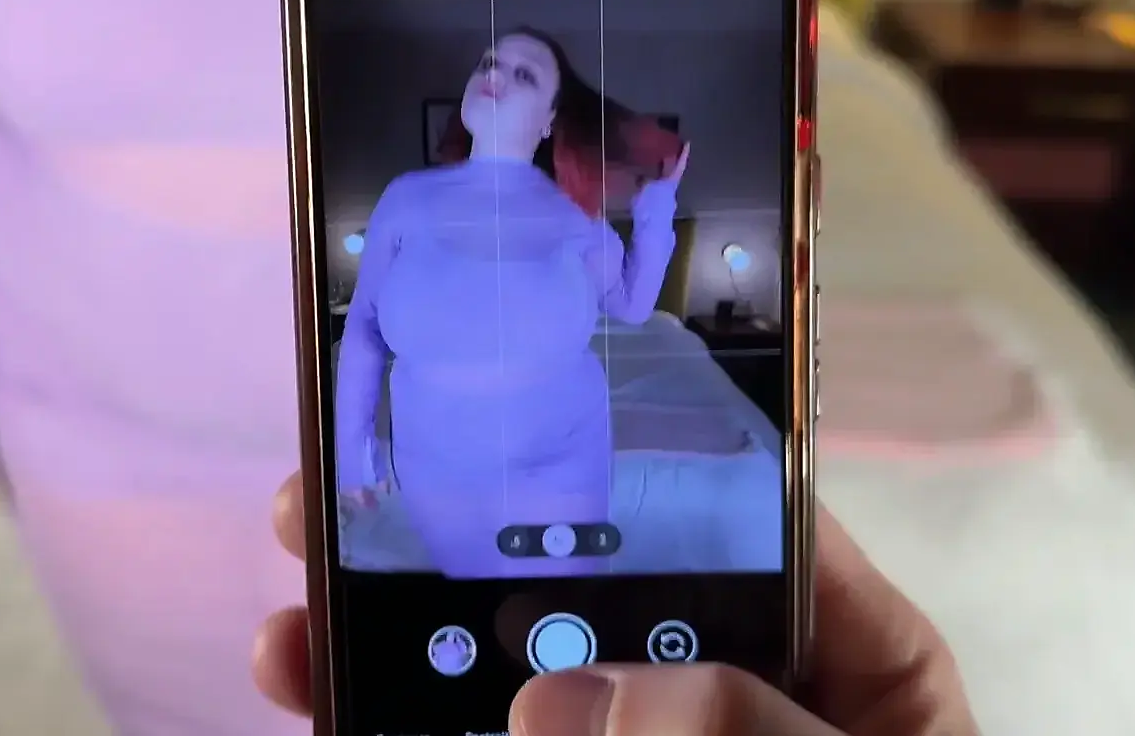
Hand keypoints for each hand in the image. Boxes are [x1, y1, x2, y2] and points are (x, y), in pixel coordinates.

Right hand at [252, 472, 979, 735]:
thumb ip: (754, 732)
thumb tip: (575, 699)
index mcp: (837, 654)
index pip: (725, 521)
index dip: (612, 461)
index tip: (502, 429)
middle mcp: (730, 696)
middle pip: (577, 600)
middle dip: (454, 557)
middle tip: (332, 517)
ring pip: (515, 695)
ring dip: (398, 664)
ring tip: (297, 642)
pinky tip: (334, 724)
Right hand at [630, 143, 689, 220]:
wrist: (651, 235)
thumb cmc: (650, 208)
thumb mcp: (645, 189)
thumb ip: (644, 181)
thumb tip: (643, 177)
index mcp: (671, 184)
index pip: (679, 167)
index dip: (683, 155)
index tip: (687, 143)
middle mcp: (671, 194)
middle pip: (670, 177)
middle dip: (666, 166)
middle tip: (663, 155)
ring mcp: (666, 206)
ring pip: (661, 189)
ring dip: (656, 181)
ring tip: (646, 173)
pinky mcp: (658, 216)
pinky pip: (654, 199)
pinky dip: (649, 193)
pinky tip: (640, 193)